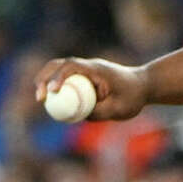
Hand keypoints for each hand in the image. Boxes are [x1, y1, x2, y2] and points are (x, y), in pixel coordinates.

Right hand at [33, 57, 149, 121]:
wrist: (143, 85)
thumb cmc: (133, 97)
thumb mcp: (119, 109)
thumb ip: (100, 112)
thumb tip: (78, 117)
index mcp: (96, 69)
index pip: (71, 67)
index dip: (58, 77)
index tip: (52, 92)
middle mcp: (88, 66)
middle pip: (59, 64)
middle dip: (44, 78)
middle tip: (39, 97)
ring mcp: (85, 69)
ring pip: (59, 69)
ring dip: (46, 79)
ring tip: (40, 98)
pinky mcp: (84, 75)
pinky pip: (65, 78)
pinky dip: (55, 84)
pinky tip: (50, 99)